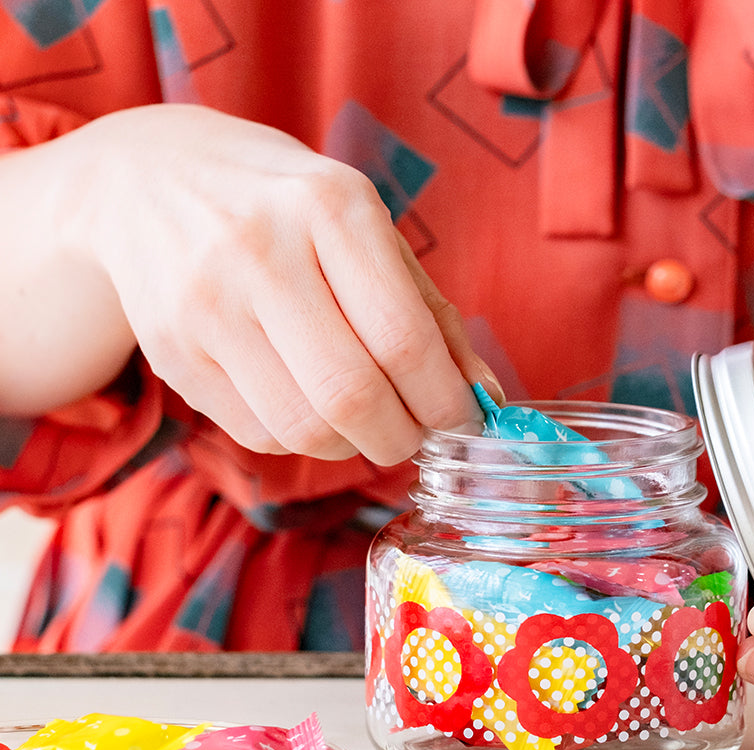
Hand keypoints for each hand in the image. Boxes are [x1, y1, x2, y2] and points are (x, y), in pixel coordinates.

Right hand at [56, 104, 493, 463]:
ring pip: (303, 429)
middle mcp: (260, 252)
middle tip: (416, 436)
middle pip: (352, 395)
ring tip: (365, 421)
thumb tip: (487, 399)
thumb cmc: (284, 207)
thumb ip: (431, 314)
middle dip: (402, 439)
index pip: (403, 338)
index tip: (464, 424)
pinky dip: (303, 440)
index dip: (445, 403)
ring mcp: (207, 305)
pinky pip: (260, 434)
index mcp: (330, 207)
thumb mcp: (367, 229)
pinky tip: (308, 404)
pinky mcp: (174, 353)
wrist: (149, 181)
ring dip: (353, 447)